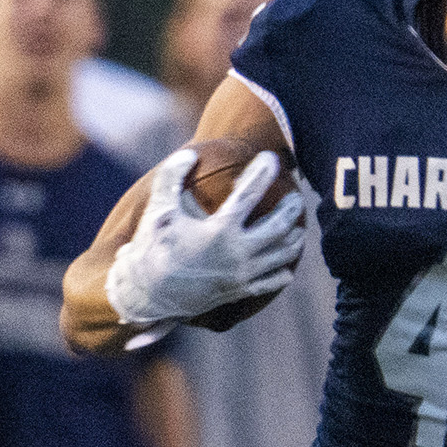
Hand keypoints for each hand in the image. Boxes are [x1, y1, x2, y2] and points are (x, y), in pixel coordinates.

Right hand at [103, 148, 305, 327]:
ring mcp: (242, 275)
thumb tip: (190, 153)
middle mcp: (236, 253)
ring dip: (294, 239)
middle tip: (297, 197)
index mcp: (219, 230)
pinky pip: (272, 281)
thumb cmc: (152, 246)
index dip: (262, 173)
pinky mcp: (240, 291)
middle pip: (278, 227)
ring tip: (299, 227)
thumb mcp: (158, 209)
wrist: (147, 293)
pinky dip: (284, 270)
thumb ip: (171, 176)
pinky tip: (287, 262)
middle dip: (291, 209)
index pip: (248, 194)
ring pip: (282, 255)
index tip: (271, 158)